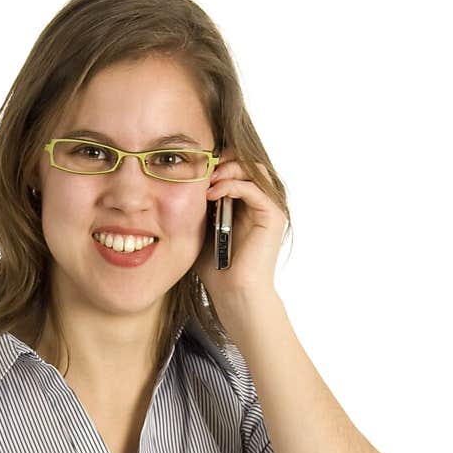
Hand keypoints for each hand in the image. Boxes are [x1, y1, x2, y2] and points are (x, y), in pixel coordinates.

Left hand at [195, 158, 286, 320]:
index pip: (236, 166)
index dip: (217, 161)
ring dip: (228, 169)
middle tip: (200, 168)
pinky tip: (211, 194)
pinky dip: (231, 185)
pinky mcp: (273, 215)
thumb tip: (178, 182)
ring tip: (206, 180)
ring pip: (253, 168)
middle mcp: (261, 201)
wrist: (233, 292)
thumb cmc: (217, 268)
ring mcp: (269, 207)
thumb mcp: (202, 228)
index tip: (194, 167)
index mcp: (246, 203)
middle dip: (222, 160)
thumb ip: (198, 205)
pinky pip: (253, 188)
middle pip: (247, 161)